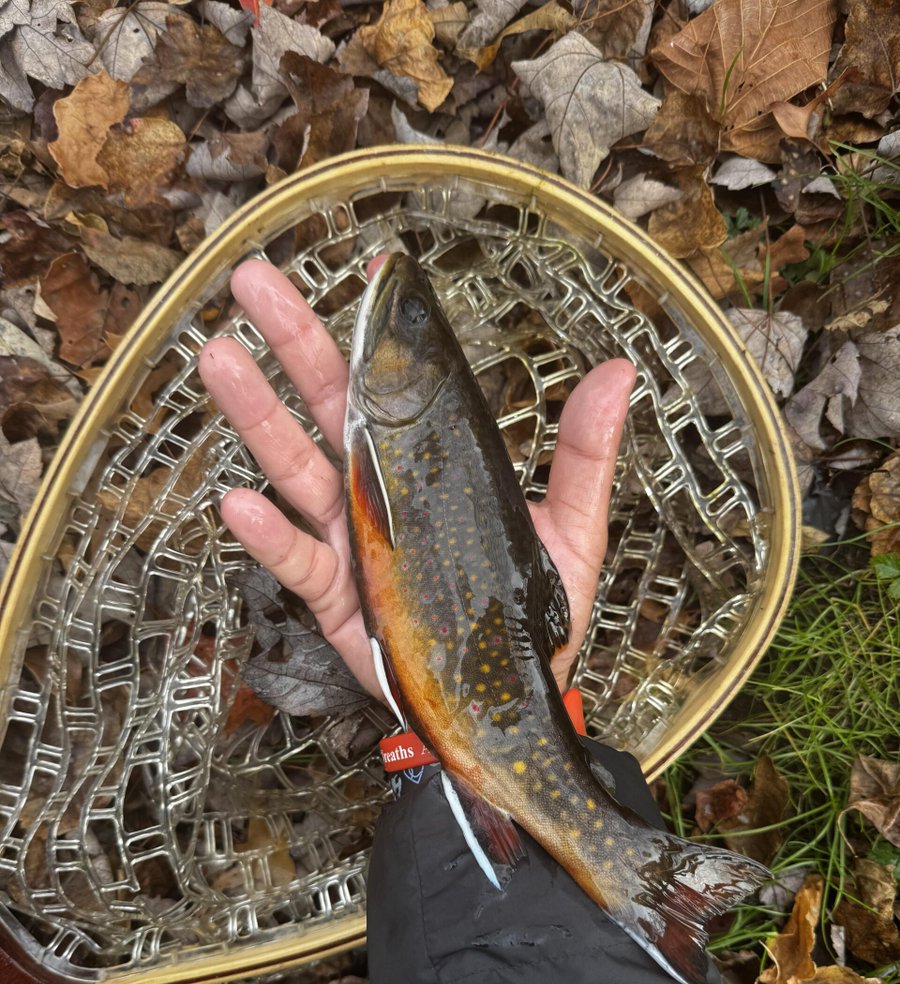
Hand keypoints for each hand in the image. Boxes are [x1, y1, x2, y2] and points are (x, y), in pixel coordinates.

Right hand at [198, 258, 632, 697]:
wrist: (506, 701)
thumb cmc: (530, 615)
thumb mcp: (573, 530)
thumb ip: (584, 458)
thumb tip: (619, 373)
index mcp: (432, 465)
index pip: (400, 385)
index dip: (382, 331)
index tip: (371, 270)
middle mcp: (383, 491)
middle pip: (332, 406)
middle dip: (292, 343)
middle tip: (253, 282)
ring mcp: (353, 541)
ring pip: (298, 469)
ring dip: (258, 416)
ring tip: (220, 361)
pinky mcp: (338, 598)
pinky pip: (298, 561)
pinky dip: (269, 535)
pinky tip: (239, 500)